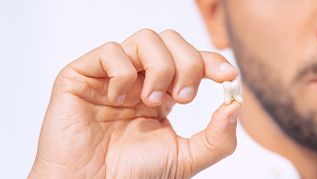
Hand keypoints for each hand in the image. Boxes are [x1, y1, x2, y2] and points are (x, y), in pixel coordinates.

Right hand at [28, 29, 241, 178]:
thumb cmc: (131, 176)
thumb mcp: (185, 159)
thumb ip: (216, 137)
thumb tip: (235, 104)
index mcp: (161, 95)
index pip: (190, 60)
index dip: (211, 61)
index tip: (227, 76)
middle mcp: (137, 80)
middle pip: (171, 41)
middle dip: (188, 64)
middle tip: (184, 98)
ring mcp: (111, 76)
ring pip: (146, 38)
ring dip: (160, 67)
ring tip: (152, 101)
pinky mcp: (82, 76)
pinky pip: (109, 51)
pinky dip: (122, 72)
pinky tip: (119, 99)